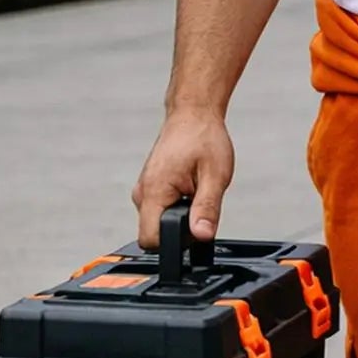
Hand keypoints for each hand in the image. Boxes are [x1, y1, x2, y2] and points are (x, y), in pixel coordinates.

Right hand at [131, 108, 235, 248]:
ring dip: (180, 215)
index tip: (194, 228)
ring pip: (159, 221)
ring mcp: (144, 190)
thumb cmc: (203, 137)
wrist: (194, 115)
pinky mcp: (150, 188)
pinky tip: (189, 187)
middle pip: (156, 233)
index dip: (175, 242)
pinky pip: (160, 209)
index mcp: (154, 191)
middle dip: (181, 227)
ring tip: (196, 188)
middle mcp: (142, 192)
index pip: (151, 239)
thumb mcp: (215, 176)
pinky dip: (177, 205)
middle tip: (199, 200)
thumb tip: (202, 236)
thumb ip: (207, 209)